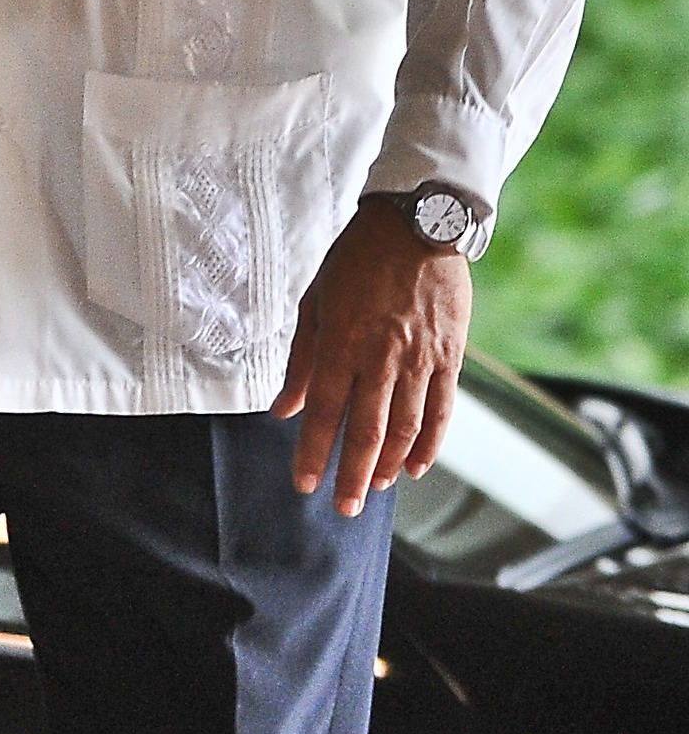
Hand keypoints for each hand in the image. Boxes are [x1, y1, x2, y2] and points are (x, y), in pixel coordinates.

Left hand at [272, 198, 472, 516]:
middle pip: (366, 430)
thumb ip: (301, 360)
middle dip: (351, 474)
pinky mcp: (450, 357)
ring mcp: (420, 360)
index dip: (314, 452)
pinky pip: (441, 410)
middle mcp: (381, 357)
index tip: (304, 482)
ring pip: (405, 427)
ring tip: (373, 490)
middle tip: (342, 507)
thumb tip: (283, 408)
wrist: (416, 227)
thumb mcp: (314, 302)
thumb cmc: (354, 261)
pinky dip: (429, 443)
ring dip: (387, 465)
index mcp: (341, 342)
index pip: (324, 411)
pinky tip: (415, 466)